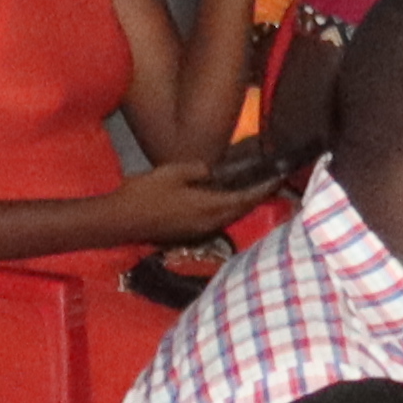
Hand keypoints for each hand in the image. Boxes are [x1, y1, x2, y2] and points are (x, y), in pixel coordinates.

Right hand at [113, 153, 260, 246]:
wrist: (122, 220)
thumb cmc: (146, 194)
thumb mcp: (172, 172)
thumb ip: (198, 170)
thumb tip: (212, 171)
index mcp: (209, 206)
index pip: (245, 197)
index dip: (264, 188)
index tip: (280, 176)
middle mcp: (211, 222)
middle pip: (242, 209)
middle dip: (258, 195)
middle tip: (272, 181)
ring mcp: (201, 230)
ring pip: (231, 215)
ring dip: (244, 203)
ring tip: (254, 187)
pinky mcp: (191, 232)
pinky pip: (219, 219)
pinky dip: (229, 208)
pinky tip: (227, 199)